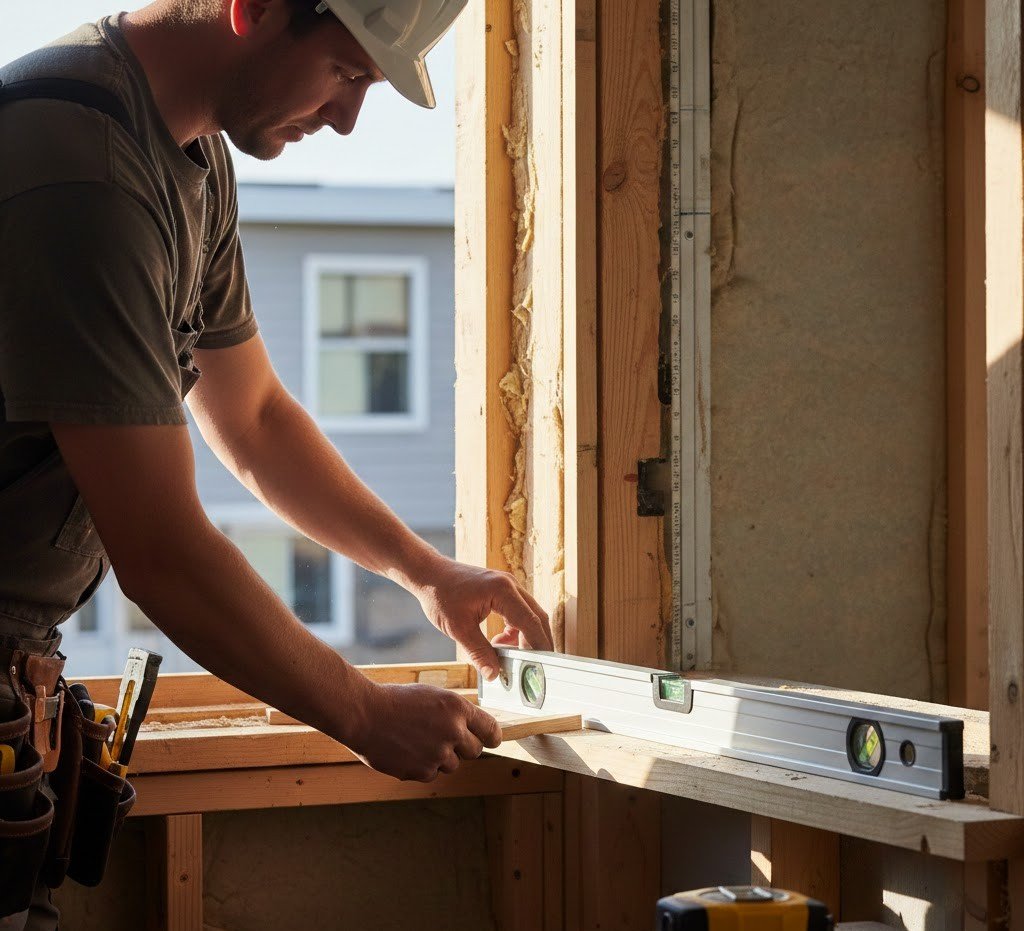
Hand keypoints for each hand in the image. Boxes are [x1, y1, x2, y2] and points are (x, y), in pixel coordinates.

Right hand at [348, 681, 501, 781]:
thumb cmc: (395, 701)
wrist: (364, 714)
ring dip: (440, 758)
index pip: (491, 729)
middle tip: (445, 740)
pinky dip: (422, 766)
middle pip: (475, 751)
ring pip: (452, 765)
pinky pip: (431, 774)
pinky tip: (406, 751)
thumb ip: (454, 713)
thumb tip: (470, 729)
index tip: (492, 740)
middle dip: (464, 747)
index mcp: (457, 708)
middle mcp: (452, 732)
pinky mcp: (422, 772)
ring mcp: (438, 754)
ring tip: (417, 741)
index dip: (492, 736)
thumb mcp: (432, 696)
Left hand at [412, 555, 552, 680]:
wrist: (429, 574)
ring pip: (530, 614)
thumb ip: (479, 652)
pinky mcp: (502, 589)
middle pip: (537, 617)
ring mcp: (508, 585)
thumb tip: (494, 674)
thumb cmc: (440, 595)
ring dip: (525, 637)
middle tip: (534, 667)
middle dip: (537, 643)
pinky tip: (499, 642)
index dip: (539, 646)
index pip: (531, 622)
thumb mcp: (458, 628)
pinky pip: (519, 611)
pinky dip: (515, 629)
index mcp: (503, 591)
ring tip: (511, 657)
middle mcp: (511, 585)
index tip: (541, 666)